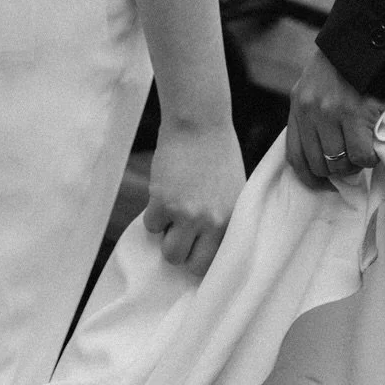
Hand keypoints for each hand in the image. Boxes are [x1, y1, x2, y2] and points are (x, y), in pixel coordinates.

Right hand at [143, 120, 245, 276]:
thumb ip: (221, 219)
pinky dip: (153, 213)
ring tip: (172, 213)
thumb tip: (204, 247)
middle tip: (181, 231)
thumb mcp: (233, 190)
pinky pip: (152, 225)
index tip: (196, 251)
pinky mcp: (163, 201)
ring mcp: (186, 214)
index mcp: (233, 220)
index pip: (215, 263)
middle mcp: (212, 222)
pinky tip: (163, 192)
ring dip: (167, 236)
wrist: (199, 120)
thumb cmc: (218, 151)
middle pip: (189, 264)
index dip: (201, 258)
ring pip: (168, 251)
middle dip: (183, 251)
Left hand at [286, 47, 382, 186]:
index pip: (295, 155)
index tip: (325, 183)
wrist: (366, 39)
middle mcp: (309, 110)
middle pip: (319, 164)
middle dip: (338, 170)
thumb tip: (327, 154)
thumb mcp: (317, 85)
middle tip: (353, 162)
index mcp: (298, 104)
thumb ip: (315, 115)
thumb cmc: (346, 65)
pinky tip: (374, 148)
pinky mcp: (353, 114)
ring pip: (340, 163)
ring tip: (364, 152)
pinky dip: (370, 158)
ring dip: (355, 164)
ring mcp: (330, 113)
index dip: (310, 177)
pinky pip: (361, 155)